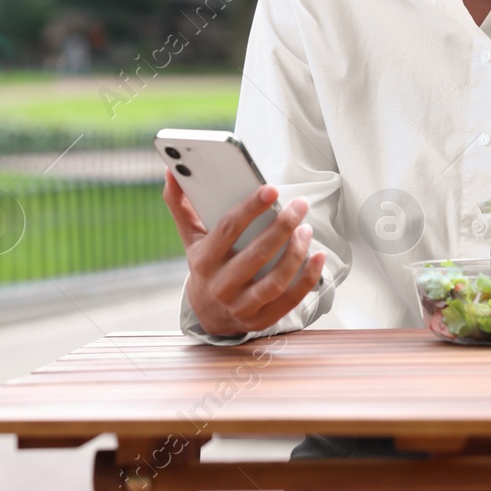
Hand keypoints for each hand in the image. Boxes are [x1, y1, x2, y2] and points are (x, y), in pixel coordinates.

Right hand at [161, 168, 325, 337]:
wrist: (208, 314)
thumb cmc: (205, 266)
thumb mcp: (190, 237)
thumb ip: (180, 204)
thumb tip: (171, 171)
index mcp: (203, 261)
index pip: (228, 229)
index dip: (250, 208)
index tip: (271, 189)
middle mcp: (221, 286)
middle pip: (257, 254)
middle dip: (282, 226)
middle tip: (300, 206)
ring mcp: (242, 306)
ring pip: (275, 281)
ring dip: (295, 253)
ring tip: (306, 229)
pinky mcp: (262, 319)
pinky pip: (290, 299)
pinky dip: (308, 278)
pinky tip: (318, 257)